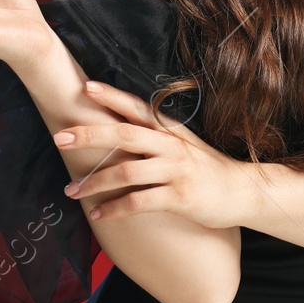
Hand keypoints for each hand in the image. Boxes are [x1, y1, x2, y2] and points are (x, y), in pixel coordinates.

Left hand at [55, 80, 253, 230]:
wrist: (243, 192)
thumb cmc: (208, 170)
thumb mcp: (184, 146)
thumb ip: (156, 138)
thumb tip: (120, 133)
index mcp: (170, 131)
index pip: (137, 107)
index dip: (111, 96)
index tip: (85, 87)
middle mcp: (172, 146)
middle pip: (124, 134)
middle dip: (90, 135)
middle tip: (60, 137)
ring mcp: (176, 171)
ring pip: (127, 171)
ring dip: (95, 182)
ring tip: (72, 191)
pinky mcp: (180, 197)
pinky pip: (139, 202)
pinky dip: (114, 209)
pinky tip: (98, 215)